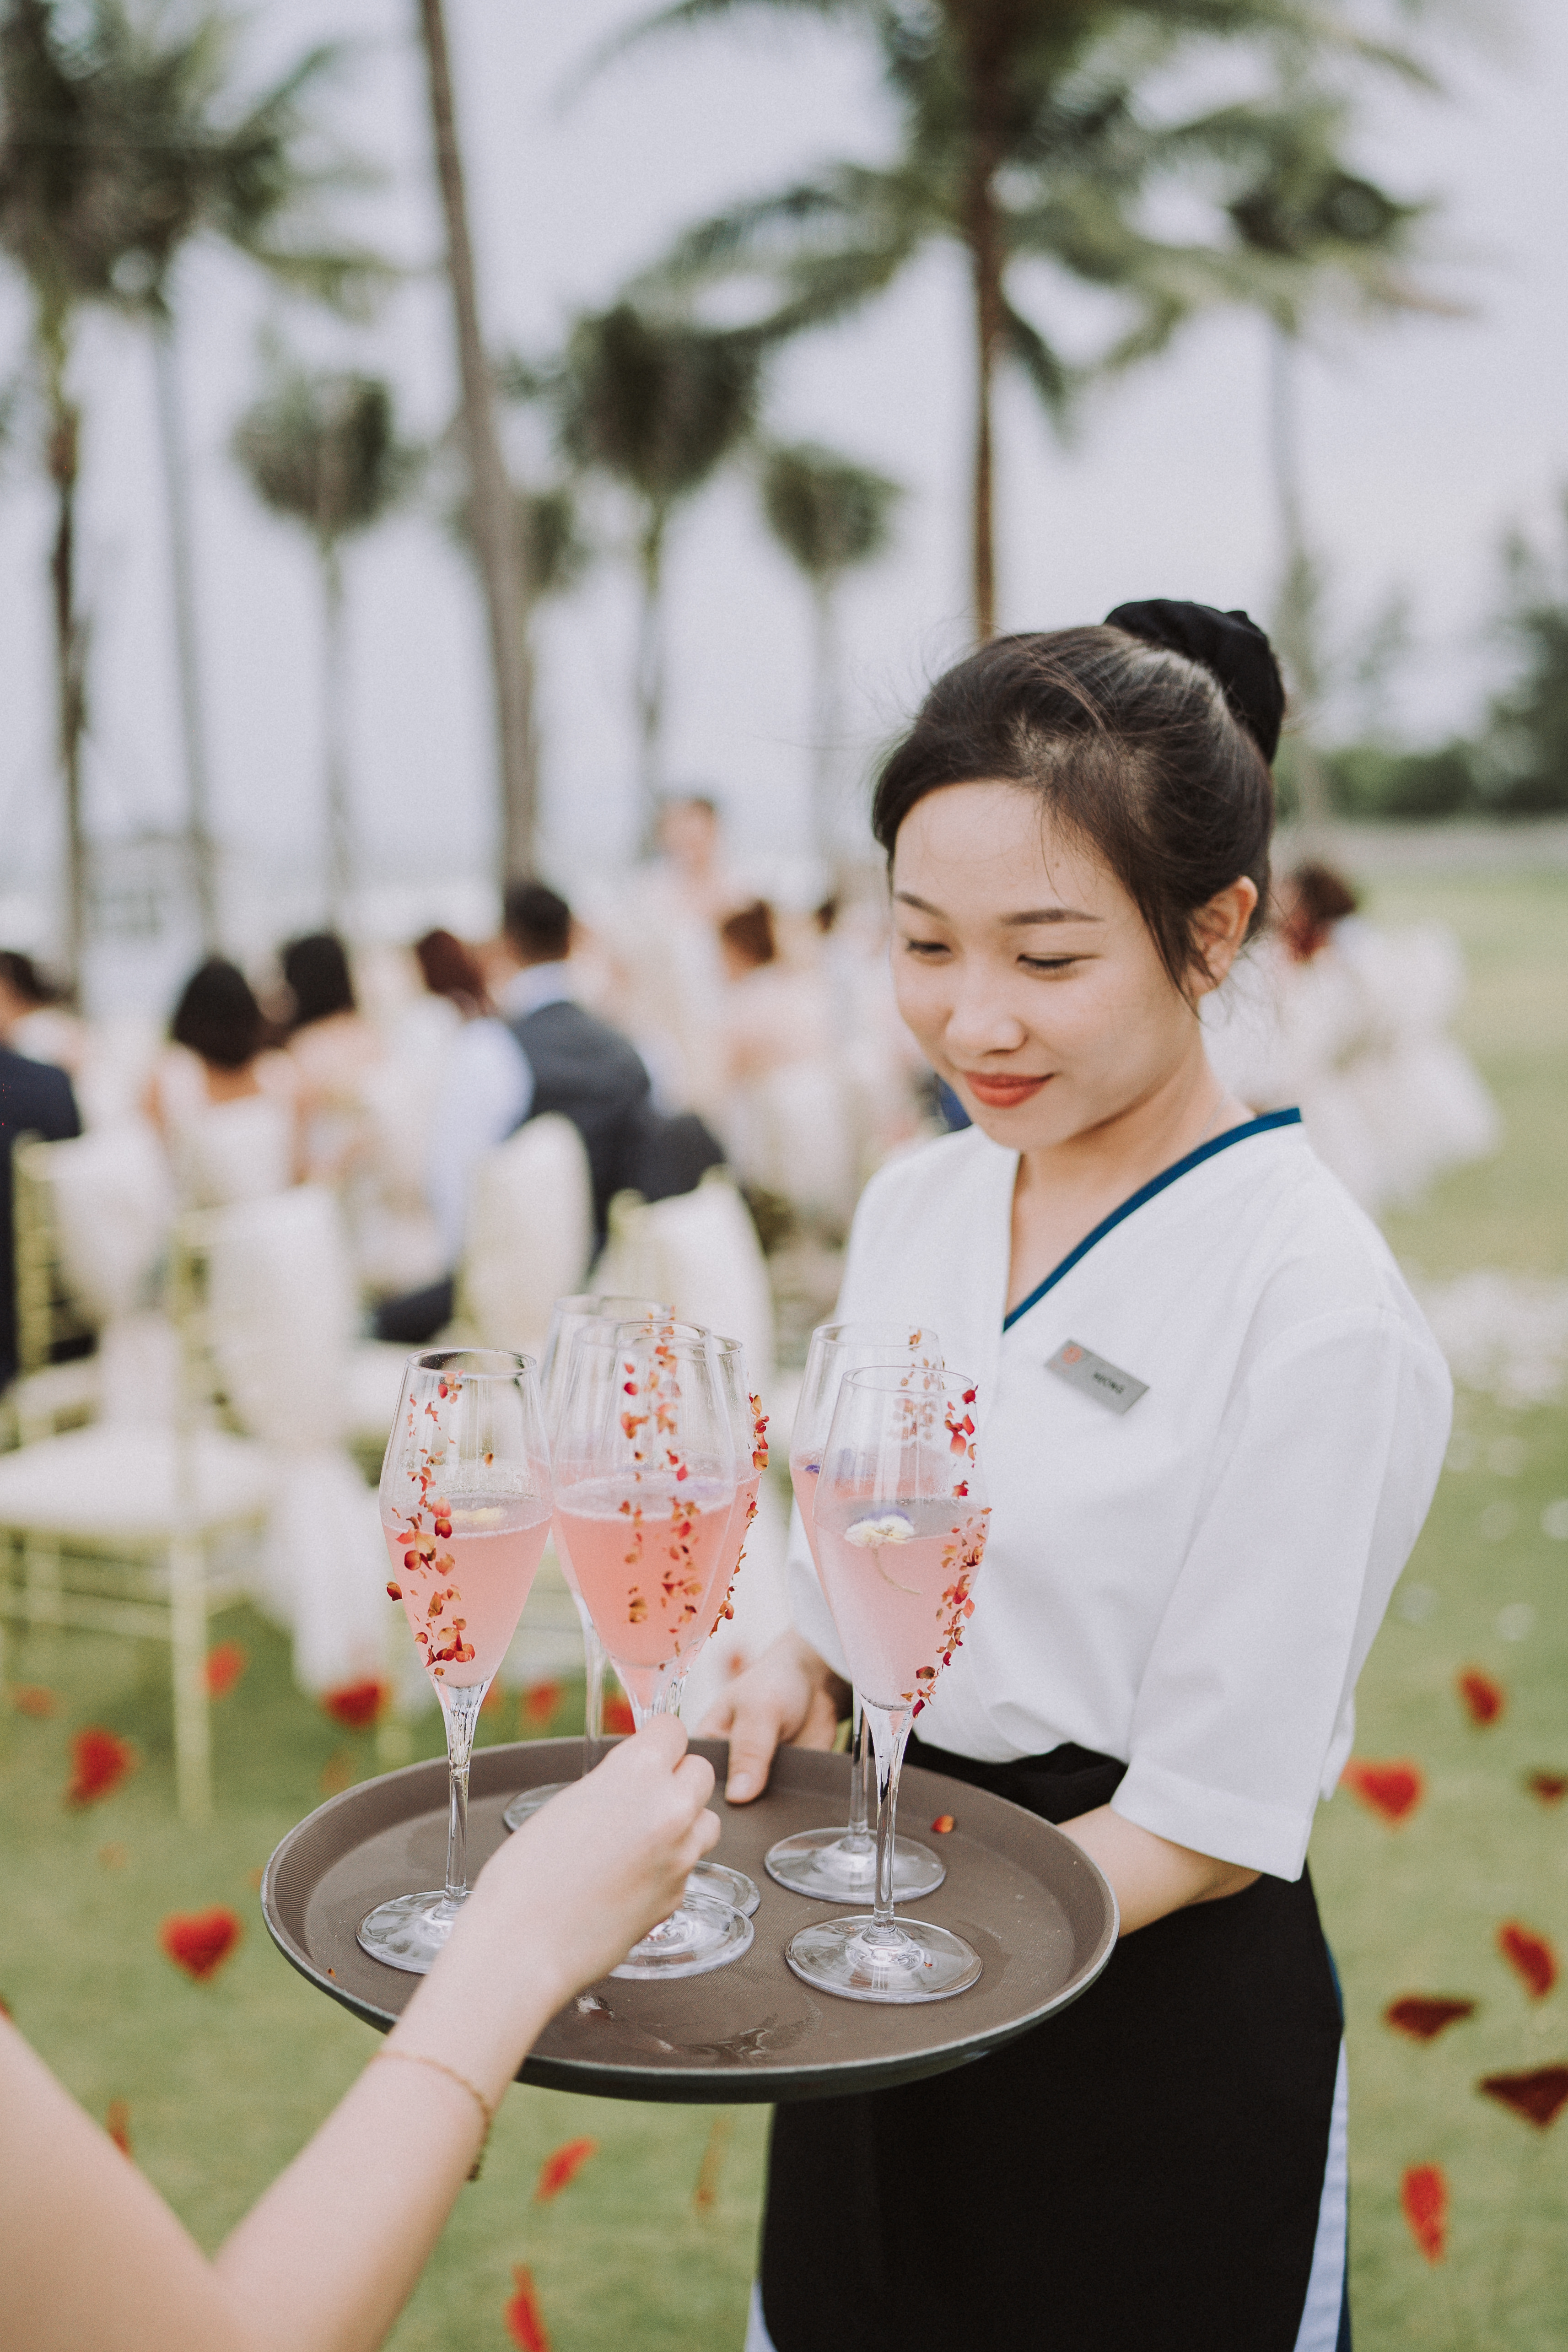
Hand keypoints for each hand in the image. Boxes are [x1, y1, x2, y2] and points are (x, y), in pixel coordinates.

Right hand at [460, 1720, 719, 2009]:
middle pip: (701, 1771)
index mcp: (637, 1773)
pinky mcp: (679, 1897)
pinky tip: (632, 1877)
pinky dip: (670, 1865)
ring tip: (642, 1837)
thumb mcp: (568, 1803)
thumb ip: (614, 1784)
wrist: (524, 1946)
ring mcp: (680, 1856)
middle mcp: (670, 1808)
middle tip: (643, 1796)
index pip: (673, 1730)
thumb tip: (633, 1783)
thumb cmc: (527, 1877)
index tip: (647, 1751)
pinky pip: (688, 1865)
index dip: (657, 1741)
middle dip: (676, 1778)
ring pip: (706, 1820)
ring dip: (684, 1821)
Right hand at [698, 1630, 843, 1802]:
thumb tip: (738, 1796)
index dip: (700, 1796)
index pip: (693, 1780)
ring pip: (752, 1811)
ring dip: (761, 1815)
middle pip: (723, 1802)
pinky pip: (780, 1810)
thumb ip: (749, 1750)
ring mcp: (755, 1782)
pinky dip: (785, 1812)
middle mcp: (727, 1768)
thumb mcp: (758, 1709)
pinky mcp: (781, 1789)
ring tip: (766, 1819)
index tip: (707, 1813)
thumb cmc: (775, 1682)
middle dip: (734, 1812)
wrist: (817, 1681)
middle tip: (744, 1818)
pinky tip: (788, 1815)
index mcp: (706, 1747)